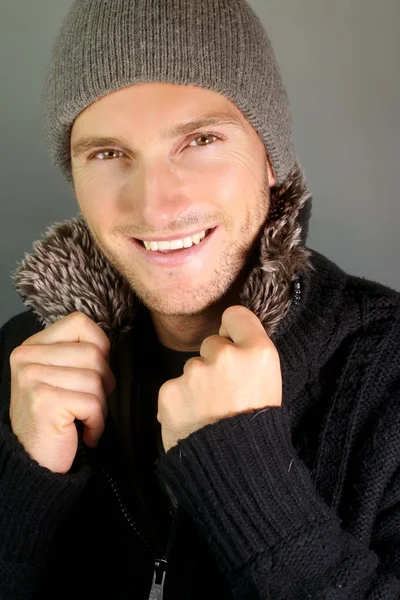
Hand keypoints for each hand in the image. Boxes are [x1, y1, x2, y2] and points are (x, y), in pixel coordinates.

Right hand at [9, 312, 115, 473]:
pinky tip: (83, 433)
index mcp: (32, 346)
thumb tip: (106, 343)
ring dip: (99, 406)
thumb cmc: (56, 418)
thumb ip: (77, 353)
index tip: (93, 372)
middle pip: (94, 354)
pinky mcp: (44, 400)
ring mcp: (32, 378)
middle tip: (88, 404)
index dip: (99, 346)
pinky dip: (96, 423)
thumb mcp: (61, 375)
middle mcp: (27, 357)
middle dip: (103, 382)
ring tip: (82, 419)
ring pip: (96, 379)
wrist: (35, 463)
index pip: (79, 323)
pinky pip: (93, 403)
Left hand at [157, 305, 281, 452]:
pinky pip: (173, 387)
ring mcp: (194, 372)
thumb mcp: (270, 385)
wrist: (235, 472)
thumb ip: (249, 357)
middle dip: (214, 362)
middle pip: (212, 343)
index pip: (236, 316)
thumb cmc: (257, 429)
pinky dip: (179, 402)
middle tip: (224, 393)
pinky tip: (192, 421)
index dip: (233, 331)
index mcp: (258, 352)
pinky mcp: (169, 391)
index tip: (233, 344)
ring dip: (196, 385)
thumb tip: (229, 339)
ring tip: (209, 414)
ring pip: (191, 367)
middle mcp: (225, 355)